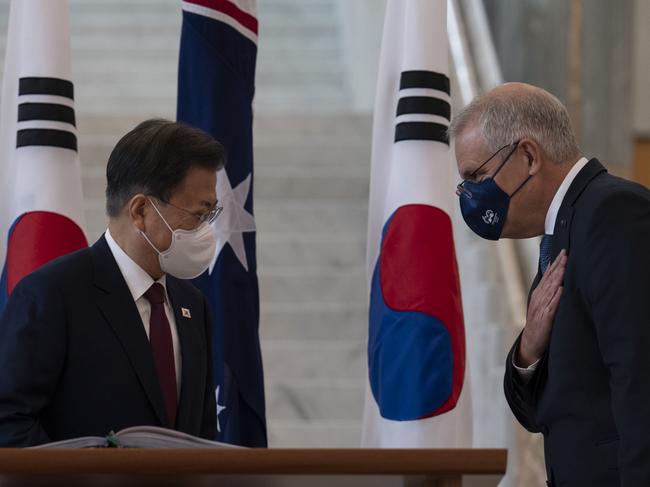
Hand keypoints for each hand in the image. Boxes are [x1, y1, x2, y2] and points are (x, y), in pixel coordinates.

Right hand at [517, 249, 567, 366]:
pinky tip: (562, 289)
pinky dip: (556, 297)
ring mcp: (542, 308)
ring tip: (565, 267)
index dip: (556, 263)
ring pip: (551, 290)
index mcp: (539, 293)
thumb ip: (548, 290)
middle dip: (558, 266)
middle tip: (566, 254)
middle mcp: (539, 298)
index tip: (564, 252)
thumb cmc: (539, 322)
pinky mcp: (545, 318)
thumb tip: (556, 274)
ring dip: (558, 278)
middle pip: (550, 279)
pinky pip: (552, 306)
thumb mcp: (542, 304)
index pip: (549, 275)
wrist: (531, 342)